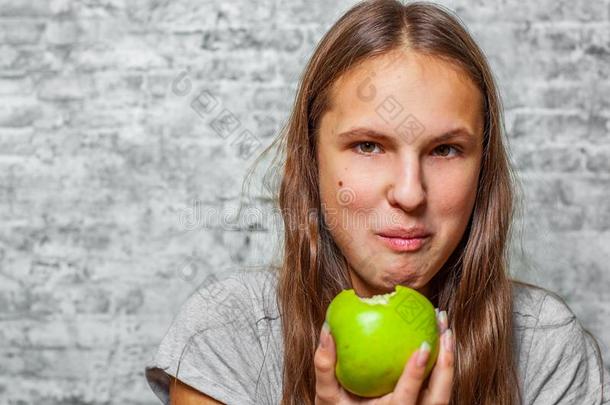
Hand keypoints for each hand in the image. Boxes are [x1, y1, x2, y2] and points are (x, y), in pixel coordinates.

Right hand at [314, 308, 453, 404]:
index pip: (406, 399)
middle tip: (444, 330)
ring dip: (448, 360)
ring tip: (445, 329)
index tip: (422, 347)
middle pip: (439, 397)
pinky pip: (438, 385)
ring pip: (444, 391)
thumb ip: (324, 366)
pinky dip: (442, 362)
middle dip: (446, 363)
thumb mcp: (326, 395)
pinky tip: (438, 338)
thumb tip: (327, 330)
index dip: (416, 375)